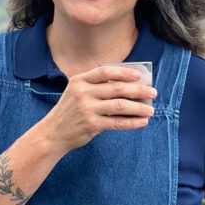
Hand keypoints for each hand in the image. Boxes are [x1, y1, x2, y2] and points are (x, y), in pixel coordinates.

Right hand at [40, 65, 156, 153]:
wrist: (52, 133)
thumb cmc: (69, 112)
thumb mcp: (76, 92)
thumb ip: (96, 87)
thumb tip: (129, 86)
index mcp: (79, 80)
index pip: (105, 71)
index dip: (123, 72)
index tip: (139, 75)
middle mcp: (83, 92)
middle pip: (117, 88)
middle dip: (138, 90)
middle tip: (152, 93)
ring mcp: (87, 109)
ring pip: (120, 105)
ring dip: (139, 107)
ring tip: (150, 110)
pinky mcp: (91, 125)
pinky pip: (117, 122)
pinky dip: (132, 122)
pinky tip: (142, 122)